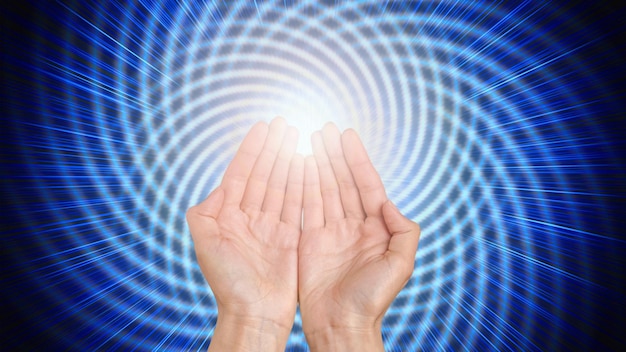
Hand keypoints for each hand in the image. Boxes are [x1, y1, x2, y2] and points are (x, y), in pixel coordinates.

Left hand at [186, 118, 303, 350]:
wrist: (255, 312)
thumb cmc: (228, 282)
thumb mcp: (205, 242)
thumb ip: (204, 211)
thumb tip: (218, 187)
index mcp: (228, 214)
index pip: (242, 172)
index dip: (252, 148)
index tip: (263, 127)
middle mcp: (249, 216)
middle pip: (264, 173)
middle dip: (273, 148)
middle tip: (285, 125)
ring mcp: (271, 225)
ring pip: (282, 185)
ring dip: (289, 160)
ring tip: (299, 138)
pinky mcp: (290, 237)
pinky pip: (297, 204)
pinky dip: (302, 184)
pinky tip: (307, 165)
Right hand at [298, 123, 420, 350]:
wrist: (342, 325)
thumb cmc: (373, 300)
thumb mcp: (401, 265)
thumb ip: (404, 231)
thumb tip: (391, 203)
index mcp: (377, 228)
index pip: (366, 184)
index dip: (356, 159)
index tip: (346, 135)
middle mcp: (354, 225)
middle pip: (342, 181)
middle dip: (333, 155)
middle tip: (322, 129)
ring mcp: (331, 232)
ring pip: (323, 189)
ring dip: (317, 164)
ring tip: (308, 140)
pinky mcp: (311, 241)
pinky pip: (306, 207)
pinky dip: (302, 186)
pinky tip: (297, 168)